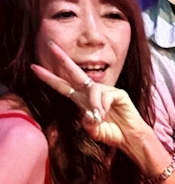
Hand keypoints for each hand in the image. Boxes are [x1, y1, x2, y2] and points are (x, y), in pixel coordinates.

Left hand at [31, 42, 152, 154]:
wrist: (130, 138)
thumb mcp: (94, 131)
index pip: (63, 86)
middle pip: (75, 73)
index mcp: (82, 101)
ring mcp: (106, 92)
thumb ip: (88, 124)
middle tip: (51, 45)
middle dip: (63, 59)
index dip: (49, 78)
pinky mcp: (118, 93)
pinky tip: (106, 114)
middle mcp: (92, 93)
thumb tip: (88, 114)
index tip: (34, 68)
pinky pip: (106, 94)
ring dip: (94, 104)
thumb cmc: (113, 134)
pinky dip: (103, 105)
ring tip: (99, 117)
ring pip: (93, 89)